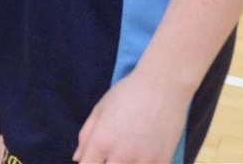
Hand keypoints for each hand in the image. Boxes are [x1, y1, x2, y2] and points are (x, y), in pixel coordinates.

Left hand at [75, 69, 194, 162]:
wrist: (163, 85)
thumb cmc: (127, 93)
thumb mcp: (99, 110)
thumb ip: (86, 136)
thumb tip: (78, 159)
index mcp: (101, 141)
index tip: (92, 160)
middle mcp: (121, 155)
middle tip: (110, 154)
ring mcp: (144, 160)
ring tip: (128, 151)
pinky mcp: (164, 161)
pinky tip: (144, 154)